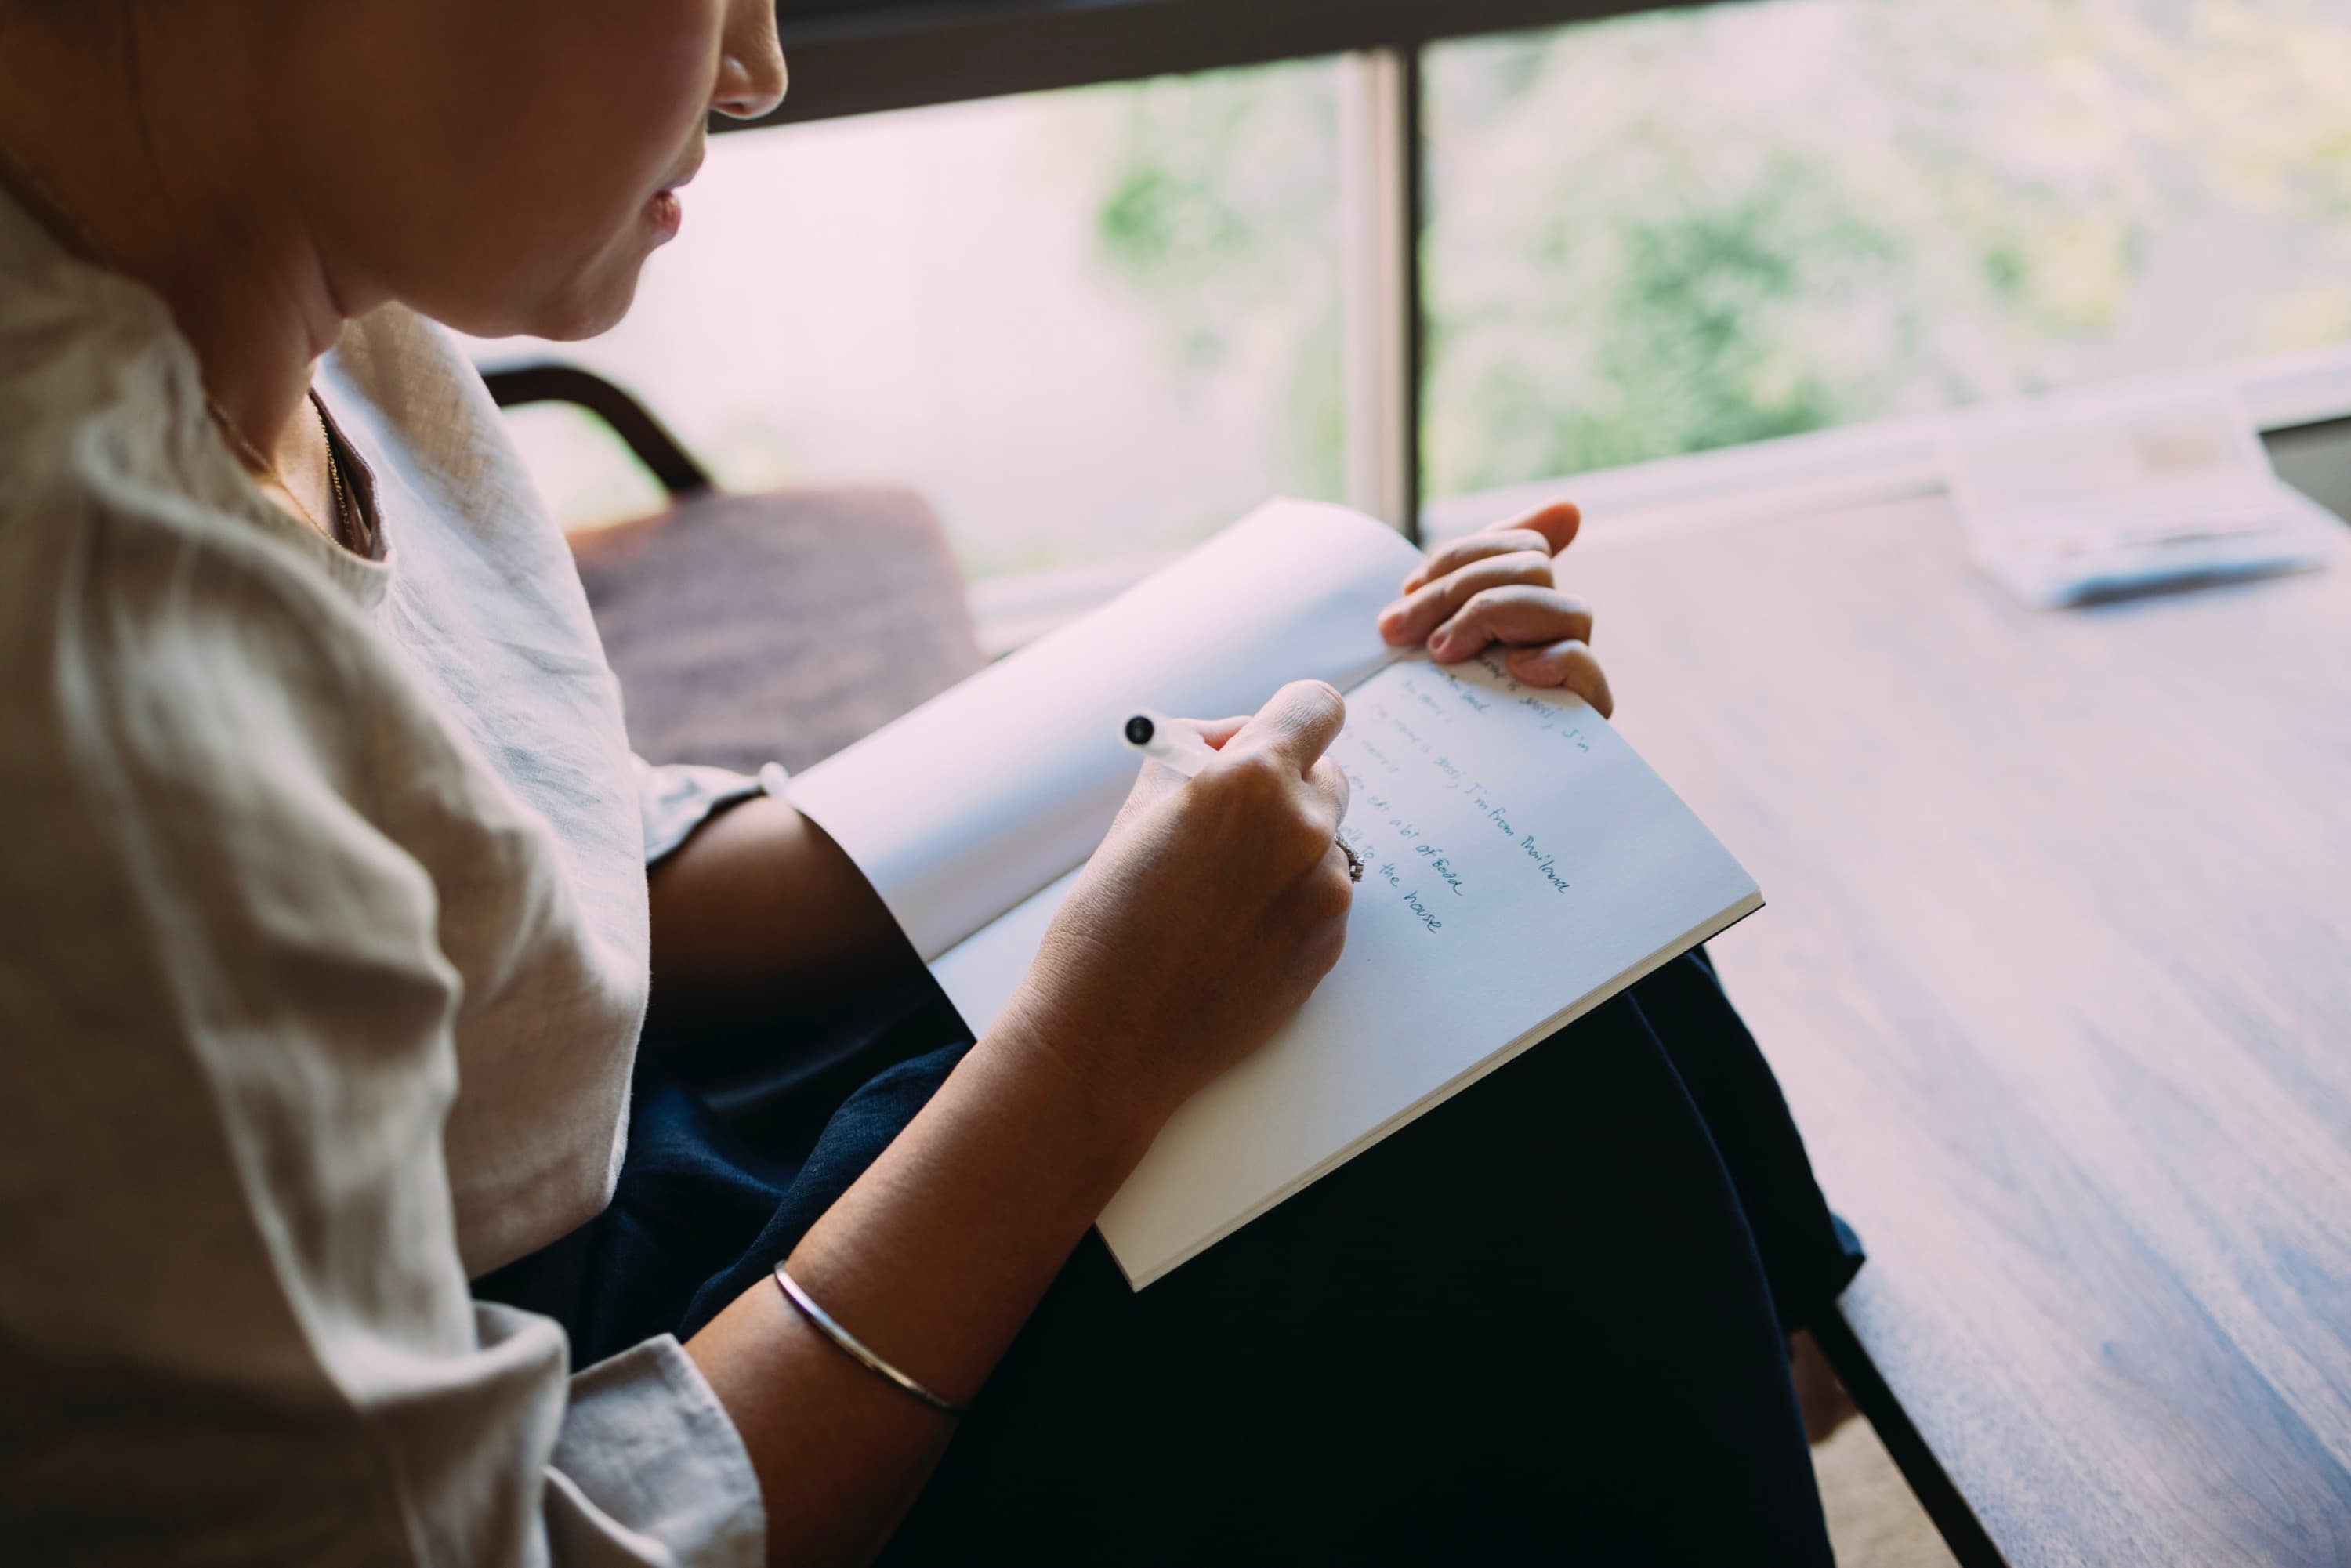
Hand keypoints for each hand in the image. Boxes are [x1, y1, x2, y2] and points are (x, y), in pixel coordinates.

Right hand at [996, 680, 1355, 1133]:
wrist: (1112, 1034)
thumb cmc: (1108, 918)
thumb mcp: (1141, 806)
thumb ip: (1199, 757)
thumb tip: (1232, 739)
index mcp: (1253, 779)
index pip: (1316, 706)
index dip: (1289, 718)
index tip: (1267, 736)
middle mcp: (1305, 829)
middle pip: (1327, 772)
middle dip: (1284, 784)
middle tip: (1226, 818)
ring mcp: (1325, 893)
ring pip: (1322, 841)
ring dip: (1283, 849)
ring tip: (1215, 892)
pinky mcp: (1330, 944)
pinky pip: (1319, 896)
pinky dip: (1287, 901)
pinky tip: (1229, 931)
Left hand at [1376, 500, 1613, 716]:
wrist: (1423, 793)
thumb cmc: (1426, 707)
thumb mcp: (1432, 635)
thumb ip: (1468, 573)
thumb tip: (1573, 509)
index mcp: (1525, 603)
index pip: (1522, 544)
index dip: (1462, 555)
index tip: (1407, 589)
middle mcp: (1556, 632)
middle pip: (1535, 569)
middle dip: (1459, 590)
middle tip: (1400, 632)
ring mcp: (1570, 673)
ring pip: (1567, 608)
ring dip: (1493, 617)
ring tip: (1442, 654)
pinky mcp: (1578, 717)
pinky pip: (1586, 668)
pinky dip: (1553, 658)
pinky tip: (1513, 667)